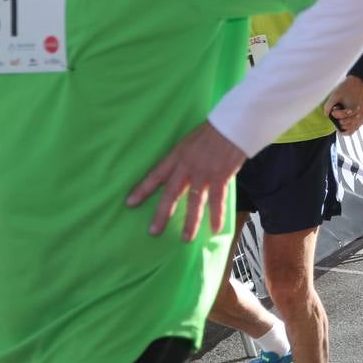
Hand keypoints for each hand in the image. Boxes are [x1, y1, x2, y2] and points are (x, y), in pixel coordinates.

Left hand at [127, 121, 245, 239]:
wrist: (233, 124)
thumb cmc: (214, 130)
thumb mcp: (191, 141)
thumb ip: (185, 157)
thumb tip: (181, 171)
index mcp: (177, 155)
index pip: (155, 175)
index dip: (142, 189)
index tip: (129, 203)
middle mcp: (187, 166)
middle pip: (171, 193)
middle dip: (161, 214)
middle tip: (153, 232)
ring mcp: (204, 172)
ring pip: (194, 201)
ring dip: (190, 222)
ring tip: (185, 239)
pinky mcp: (221, 175)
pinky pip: (217, 199)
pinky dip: (216, 215)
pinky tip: (215, 229)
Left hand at [325, 75, 362, 134]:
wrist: (360, 81)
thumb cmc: (348, 87)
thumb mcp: (335, 95)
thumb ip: (328, 105)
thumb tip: (326, 115)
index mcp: (353, 109)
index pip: (342, 118)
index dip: (335, 115)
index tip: (333, 111)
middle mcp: (360, 114)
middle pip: (347, 125)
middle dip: (340, 121)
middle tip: (336, 116)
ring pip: (353, 128)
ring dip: (345, 127)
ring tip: (339, 122)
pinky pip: (359, 125)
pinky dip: (352, 126)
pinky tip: (346, 124)